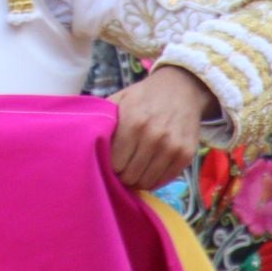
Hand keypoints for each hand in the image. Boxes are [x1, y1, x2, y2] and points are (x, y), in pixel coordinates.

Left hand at [109, 65, 217, 189]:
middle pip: (131, 176)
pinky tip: (149, 169)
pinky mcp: (186, 155)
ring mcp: (173, 147)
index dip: (110, 166)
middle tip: (121, 168)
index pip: (115, 164)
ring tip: (134, 169)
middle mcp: (154, 136)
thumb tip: (86, 144)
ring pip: (147, 182)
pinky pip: (165, 180)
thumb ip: (103, 121)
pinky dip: (154, 179)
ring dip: (138, 180)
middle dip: (122, 175)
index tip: (110, 162)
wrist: (181, 88)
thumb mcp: (119, 100)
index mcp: (133, 122)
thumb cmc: (144, 96)